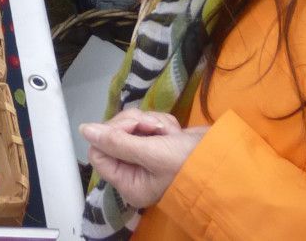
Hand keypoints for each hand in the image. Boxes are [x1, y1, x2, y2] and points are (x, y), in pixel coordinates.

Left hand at [81, 110, 206, 207]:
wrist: (221, 156)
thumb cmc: (186, 161)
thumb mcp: (149, 152)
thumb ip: (115, 140)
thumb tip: (84, 130)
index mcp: (127, 182)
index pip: (98, 151)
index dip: (111, 134)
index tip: (131, 129)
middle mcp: (133, 170)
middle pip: (113, 133)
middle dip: (135, 124)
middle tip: (154, 129)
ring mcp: (145, 155)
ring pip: (131, 124)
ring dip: (150, 122)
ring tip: (167, 132)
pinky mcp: (157, 142)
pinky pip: (147, 123)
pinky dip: (161, 122)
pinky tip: (174, 132)